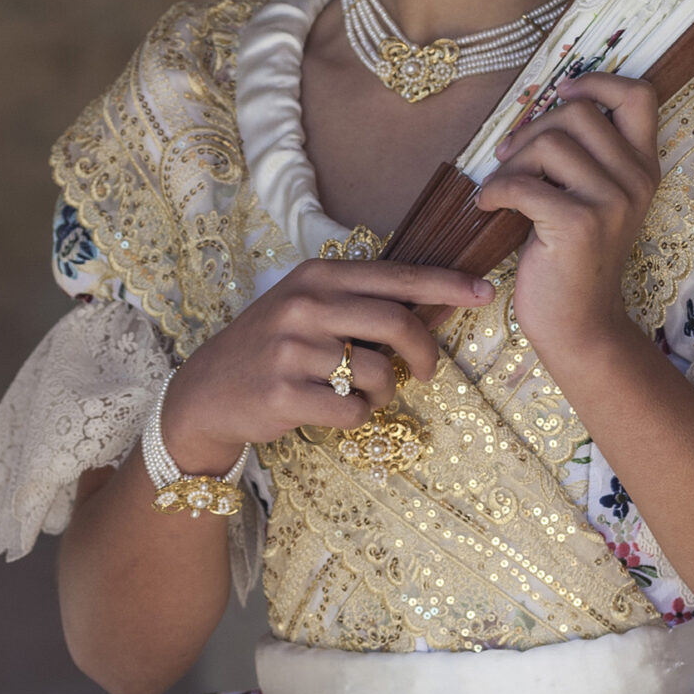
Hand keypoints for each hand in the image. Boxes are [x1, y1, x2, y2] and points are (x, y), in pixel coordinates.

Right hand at [158, 258, 491, 470]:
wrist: (209, 391)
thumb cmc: (274, 347)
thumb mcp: (312, 309)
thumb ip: (367, 302)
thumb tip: (440, 301)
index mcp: (317, 277)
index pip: (397, 277)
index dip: (446, 285)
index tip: (485, 291)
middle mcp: (305, 306)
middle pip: (396, 322)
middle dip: (424, 351)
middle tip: (426, 370)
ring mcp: (292, 350)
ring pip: (377, 372)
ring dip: (384, 390)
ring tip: (362, 392)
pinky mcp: (286, 393)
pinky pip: (353, 409)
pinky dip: (358, 416)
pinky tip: (336, 410)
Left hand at [476, 72, 658, 360]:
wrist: (579, 326)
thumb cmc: (573, 261)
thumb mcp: (592, 201)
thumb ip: (584, 157)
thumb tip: (544, 106)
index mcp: (644, 169)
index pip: (639, 95)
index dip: (597, 81)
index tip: (562, 94)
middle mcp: (636, 181)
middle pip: (579, 113)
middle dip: (534, 129)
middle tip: (511, 158)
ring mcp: (612, 202)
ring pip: (550, 142)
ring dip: (512, 162)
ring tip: (502, 190)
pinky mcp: (580, 225)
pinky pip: (523, 183)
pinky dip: (495, 191)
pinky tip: (488, 207)